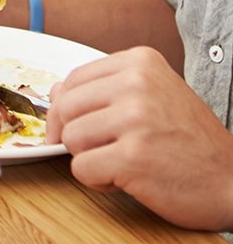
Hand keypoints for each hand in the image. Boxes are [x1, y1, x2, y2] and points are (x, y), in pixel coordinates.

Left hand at [47, 46, 232, 230]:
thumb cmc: (190, 141)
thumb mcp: (153, 97)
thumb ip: (105, 90)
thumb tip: (54, 92)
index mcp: (140, 62)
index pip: (74, 79)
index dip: (67, 108)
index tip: (76, 125)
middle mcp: (137, 83)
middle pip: (65, 107)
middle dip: (74, 134)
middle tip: (101, 150)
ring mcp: (135, 119)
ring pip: (71, 138)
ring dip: (89, 158)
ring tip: (122, 162)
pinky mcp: (133, 157)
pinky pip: (82, 168)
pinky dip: (98, 181)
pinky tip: (127, 180)